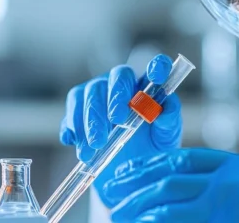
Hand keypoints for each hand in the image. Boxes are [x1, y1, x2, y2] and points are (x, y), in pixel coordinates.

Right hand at [58, 54, 182, 207]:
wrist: (127, 171)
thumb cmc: (151, 148)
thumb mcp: (166, 137)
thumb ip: (169, 119)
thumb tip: (166, 108)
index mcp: (148, 87)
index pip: (157, 66)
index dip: (158, 67)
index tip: (157, 77)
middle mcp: (121, 85)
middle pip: (115, 78)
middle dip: (114, 98)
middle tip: (117, 121)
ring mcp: (97, 97)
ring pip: (86, 94)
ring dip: (89, 120)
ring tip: (94, 147)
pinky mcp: (77, 114)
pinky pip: (69, 114)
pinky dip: (70, 127)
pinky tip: (73, 141)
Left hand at [102, 148, 238, 222]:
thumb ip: (226, 192)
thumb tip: (180, 197)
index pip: (187, 160)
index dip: (152, 165)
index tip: (128, 172)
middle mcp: (235, 180)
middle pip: (173, 177)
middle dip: (137, 185)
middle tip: (112, 196)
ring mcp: (231, 203)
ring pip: (171, 202)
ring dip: (139, 209)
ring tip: (119, 215)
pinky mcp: (225, 219)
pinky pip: (181, 220)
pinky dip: (159, 222)